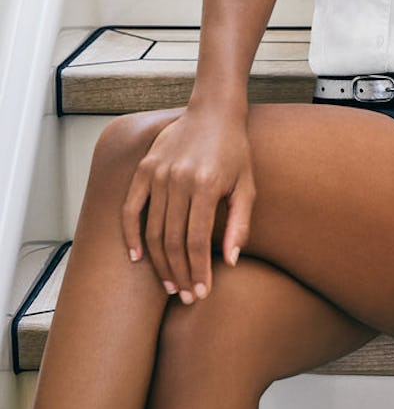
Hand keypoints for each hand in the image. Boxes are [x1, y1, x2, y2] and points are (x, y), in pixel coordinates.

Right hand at [121, 104, 255, 302]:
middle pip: (173, 241)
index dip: (198, 271)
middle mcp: (179, 179)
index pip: (197, 241)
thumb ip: (239, 224)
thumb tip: (230, 262)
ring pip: (153, 230)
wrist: (213, 112)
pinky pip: (131, 209)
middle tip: (186, 296)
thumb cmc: (235, 151)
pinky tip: (137, 257)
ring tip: (170, 284)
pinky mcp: (144, 169)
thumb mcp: (247, 186)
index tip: (202, 293)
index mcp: (207, 184)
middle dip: (180, 274)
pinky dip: (131, 235)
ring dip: (160, 263)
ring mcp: (158, 173)